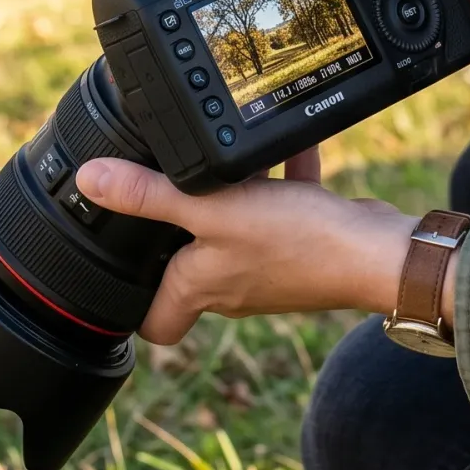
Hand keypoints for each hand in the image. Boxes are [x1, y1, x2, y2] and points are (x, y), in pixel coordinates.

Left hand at [75, 147, 419, 345]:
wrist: (378, 251)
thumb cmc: (298, 242)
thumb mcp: (213, 207)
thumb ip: (151, 195)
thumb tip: (91, 182)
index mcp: (202, 286)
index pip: (155, 324)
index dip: (130, 306)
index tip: (116, 270)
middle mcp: (232, 284)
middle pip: (190, 267)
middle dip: (177, 231)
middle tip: (161, 190)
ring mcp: (270, 265)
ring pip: (236, 228)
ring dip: (231, 194)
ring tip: (225, 157)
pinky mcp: (303, 243)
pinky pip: (281, 207)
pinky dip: (281, 178)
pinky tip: (283, 145)